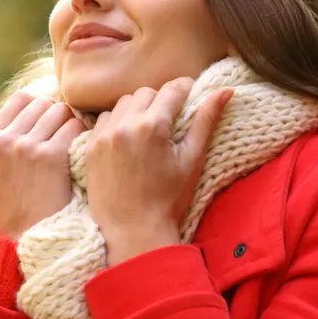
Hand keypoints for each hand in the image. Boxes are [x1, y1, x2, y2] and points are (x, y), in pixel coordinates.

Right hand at [0, 92, 85, 239]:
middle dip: (55, 114)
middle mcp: (4, 140)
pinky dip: (80, 135)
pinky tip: (78, 150)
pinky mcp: (50, 156)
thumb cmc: (13, 196)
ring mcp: (26, 147)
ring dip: (69, 123)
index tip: (46, 124)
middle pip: (42, 102)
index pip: (21, 98)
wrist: (29, 231)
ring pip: (60, 111)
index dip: (38, 107)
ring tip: (69, 142)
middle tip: (61, 135)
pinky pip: (73, 127)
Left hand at [83, 78, 233, 264]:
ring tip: (149, 131)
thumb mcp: (192, 158)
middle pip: (146, 93)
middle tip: (170, 121)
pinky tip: (128, 140)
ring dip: (138, 109)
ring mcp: (104, 135)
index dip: (185, 89)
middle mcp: (125, 125)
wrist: (132, 229)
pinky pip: (105, 119)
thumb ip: (206, 120)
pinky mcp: (91, 146)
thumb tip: (226, 90)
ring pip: (123, 103)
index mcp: (153, 126)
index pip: (172, 89)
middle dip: (160, 101)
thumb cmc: (169, 198)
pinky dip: (118, 122)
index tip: (190, 95)